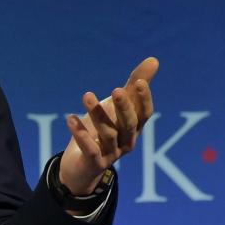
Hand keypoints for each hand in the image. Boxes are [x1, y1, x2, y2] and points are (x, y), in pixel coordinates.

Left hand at [59, 57, 157, 194]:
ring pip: (108, 133)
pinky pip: (90, 148)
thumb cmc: (104, 129)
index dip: (144, 99)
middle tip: (116, 90)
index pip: (145, 113)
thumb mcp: (117, 106)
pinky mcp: (95, 163)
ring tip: (86, 95)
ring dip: (98, 114)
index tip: (139, 82)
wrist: (82, 165)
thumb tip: (154, 59)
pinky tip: (70, 118)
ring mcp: (112, 154)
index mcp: (135, 127)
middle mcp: (127, 141)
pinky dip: (81, 134)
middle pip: (129, 124)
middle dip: (124, 107)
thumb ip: (133, 86)